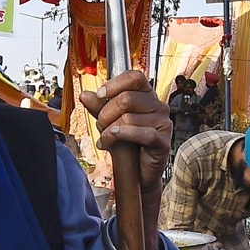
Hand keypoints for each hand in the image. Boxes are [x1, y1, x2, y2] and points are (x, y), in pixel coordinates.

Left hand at [78, 70, 170, 196]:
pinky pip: (141, 133)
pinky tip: (111, 140)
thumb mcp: (110, 121)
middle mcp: (158, 106)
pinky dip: (121, 136)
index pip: (134, 77)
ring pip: (129, 118)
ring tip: (106, 139)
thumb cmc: (128, 143)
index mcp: (147, 96)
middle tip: (101, 126)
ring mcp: (163, 123)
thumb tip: (85, 95)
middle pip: (126, 98)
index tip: (100, 95)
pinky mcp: (163, 141)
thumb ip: (99, 107)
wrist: (138, 171)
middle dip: (106, 114)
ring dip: (110, 130)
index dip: (114, 84)